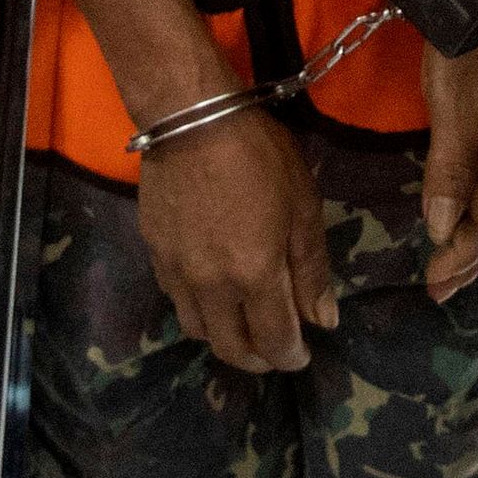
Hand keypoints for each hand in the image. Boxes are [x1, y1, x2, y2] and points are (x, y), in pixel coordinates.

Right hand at [136, 105, 336, 377]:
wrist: (191, 119)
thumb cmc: (259, 155)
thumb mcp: (303, 206)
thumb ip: (311, 269)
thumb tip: (323, 321)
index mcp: (254, 275)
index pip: (273, 341)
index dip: (290, 356)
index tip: (302, 355)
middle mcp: (211, 286)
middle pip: (230, 348)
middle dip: (256, 359)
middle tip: (273, 350)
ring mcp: (177, 272)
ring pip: (197, 329)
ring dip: (223, 337)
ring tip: (242, 325)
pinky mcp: (154, 253)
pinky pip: (175, 299)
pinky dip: (198, 308)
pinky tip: (210, 291)